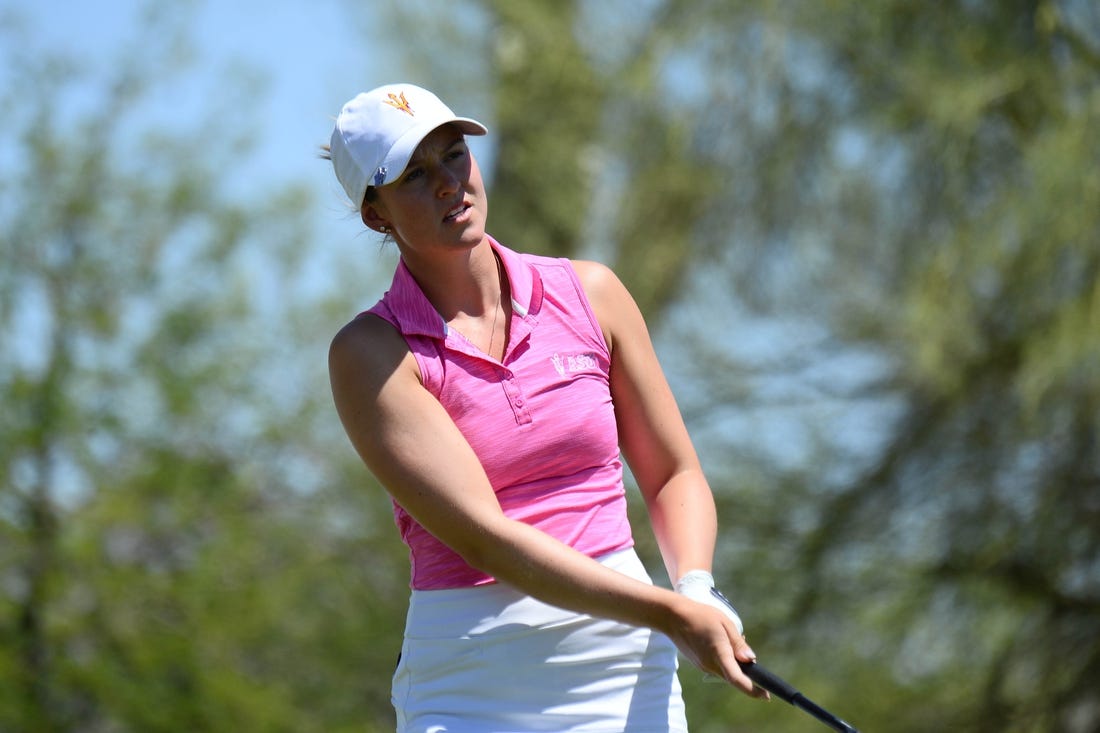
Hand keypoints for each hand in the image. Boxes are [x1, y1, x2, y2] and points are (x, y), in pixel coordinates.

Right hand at [672, 571, 768, 699]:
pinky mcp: (699, 663)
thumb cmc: (700, 615)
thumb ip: (738, 643)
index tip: (766, 695)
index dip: (753, 690)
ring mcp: (703, 666)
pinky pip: (717, 667)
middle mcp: (710, 664)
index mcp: (719, 653)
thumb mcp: (724, 622)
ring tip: (728, 641)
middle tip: (748, 657)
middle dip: (745, 673)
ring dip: (734, 664)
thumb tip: (751, 659)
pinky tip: (719, 643)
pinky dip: (724, 661)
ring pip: (725, 672)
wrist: (672, 617)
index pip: (737, 678)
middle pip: (734, 677)